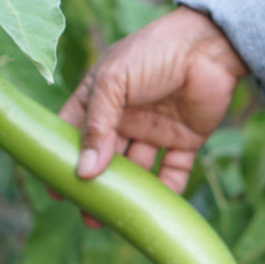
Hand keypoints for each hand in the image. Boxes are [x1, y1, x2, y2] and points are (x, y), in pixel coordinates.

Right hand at [59, 7, 247, 195]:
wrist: (209, 46)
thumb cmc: (154, 53)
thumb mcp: (114, 82)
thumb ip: (97, 125)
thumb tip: (84, 171)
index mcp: (102, 97)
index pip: (75, 132)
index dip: (64, 158)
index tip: (55, 189)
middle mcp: (126, 116)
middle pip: (106, 158)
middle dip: (97, 186)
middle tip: (88, 213)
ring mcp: (155, 129)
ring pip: (138, 170)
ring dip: (128, 194)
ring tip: (115, 217)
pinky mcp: (185, 139)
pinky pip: (173, 171)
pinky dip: (167, 191)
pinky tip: (156, 209)